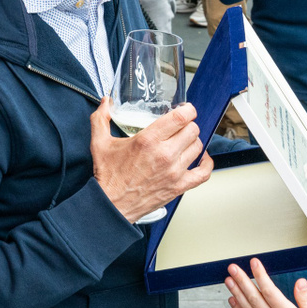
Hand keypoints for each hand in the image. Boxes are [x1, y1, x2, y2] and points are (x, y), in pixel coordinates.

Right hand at [90, 99, 211, 221]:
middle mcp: (164, 155)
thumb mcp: (100, 143)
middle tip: (181, 126)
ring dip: (193, 141)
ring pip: (198, 147)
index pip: (180, 117)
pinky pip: (203, 173)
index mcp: (148, 141)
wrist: (111, 205)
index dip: (188, 109)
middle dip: (188, 125)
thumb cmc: (108, 177)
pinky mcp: (179, 186)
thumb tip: (104, 102)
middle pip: (192, 130)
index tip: (185, 109)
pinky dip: (207, 164)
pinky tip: (202, 158)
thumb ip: (100, 119)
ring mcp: (174, 172)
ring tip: (185, 140)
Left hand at [225, 258, 306, 307]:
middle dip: (242, 280)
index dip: (260, 275)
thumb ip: (306, 299)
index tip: (254, 263)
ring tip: (229, 280)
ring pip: (247, 307)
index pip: (269, 290)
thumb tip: (300, 282)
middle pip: (253, 296)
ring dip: (236, 292)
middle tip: (233, 268)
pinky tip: (232, 300)